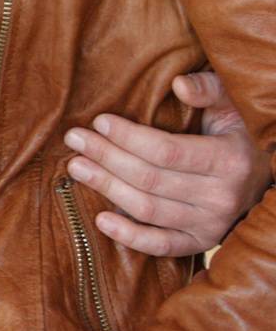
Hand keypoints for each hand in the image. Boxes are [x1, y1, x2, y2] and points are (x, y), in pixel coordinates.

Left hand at [64, 71, 270, 255]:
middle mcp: (221, 197)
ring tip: (76, 167)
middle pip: (150, 179)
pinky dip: (130, 237)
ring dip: (107, 188)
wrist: (266, 174)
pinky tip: (100, 220)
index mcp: (229, 160)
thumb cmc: (240, 132)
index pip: (167, 151)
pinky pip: (162, 245)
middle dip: (106, 157)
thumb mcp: (233, 104)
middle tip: (74, 139)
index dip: (128, 137)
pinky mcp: (202, 242)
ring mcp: (211, 224)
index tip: (98, 121)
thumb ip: (209, 89)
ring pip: (148, 209)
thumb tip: (178, 85)